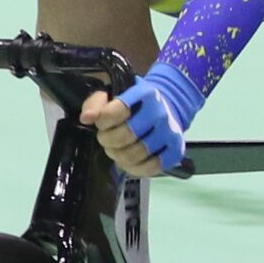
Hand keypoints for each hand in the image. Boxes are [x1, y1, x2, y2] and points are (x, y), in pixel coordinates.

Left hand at [80, 67, 200, 175]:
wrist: (168, 108)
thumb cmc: (135, 103)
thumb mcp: (114, 94)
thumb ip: (96, 102)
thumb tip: (87, 118)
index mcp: (145, 94)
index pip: (114, 112)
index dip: (102, 121)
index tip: (102, 123)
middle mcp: (160, 113)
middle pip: (125, 135)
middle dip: (108, 140)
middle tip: (107, 139)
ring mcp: (170, 133)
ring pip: (134, 155)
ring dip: (119, 156)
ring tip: (117, 149)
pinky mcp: (176, 151)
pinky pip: (149, 168)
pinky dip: (134, 168)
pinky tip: (130, 160)